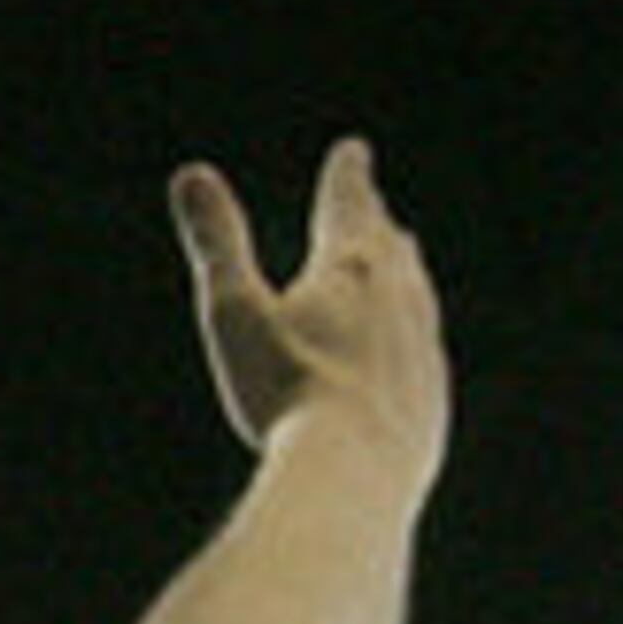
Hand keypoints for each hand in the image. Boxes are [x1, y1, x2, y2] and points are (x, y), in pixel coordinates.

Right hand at [168, 135, 450, 491]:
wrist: (355, 473)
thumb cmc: (284, 392)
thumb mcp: (234, 312)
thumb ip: (217, 243)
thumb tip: (191, 173)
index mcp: (349, 269)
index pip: (350, 204)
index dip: (347, 175)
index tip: (353, 151)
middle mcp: (398, 299)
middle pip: (391, 246)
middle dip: (375, 221)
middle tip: (371, 204)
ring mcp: (422, 350)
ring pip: (416, 294)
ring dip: (403, 272)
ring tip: (399, 262)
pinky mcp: (431, 399)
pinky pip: (424, 350)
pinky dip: (411, 333)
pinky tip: (408, 350)